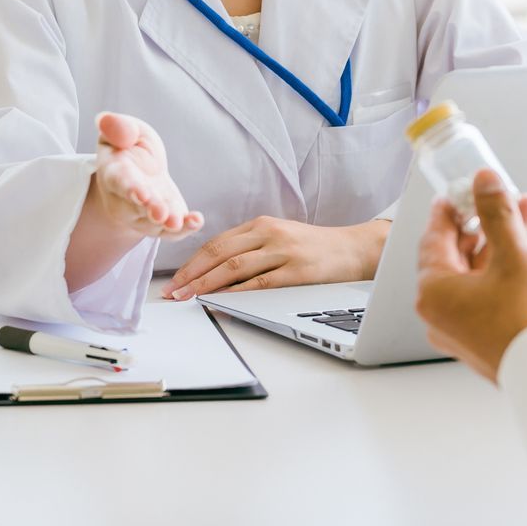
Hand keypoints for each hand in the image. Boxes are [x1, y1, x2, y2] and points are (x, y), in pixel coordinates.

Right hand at [91, 111, 203, 238]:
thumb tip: (107, 120)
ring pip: (154, 224)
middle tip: (160, 213)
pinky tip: (197, 221)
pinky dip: (184, 229)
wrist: (139, 170)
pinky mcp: (164, 221)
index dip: (130, 188)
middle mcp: (126, 199)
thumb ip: (118, 126)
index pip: (120, 182)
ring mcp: (144, 214)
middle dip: (150, 209)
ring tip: (177, 222)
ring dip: (167, 223)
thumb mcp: (125, 130)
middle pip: (137, 207)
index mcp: (115, 172)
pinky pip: (171, 232)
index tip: (141, 193)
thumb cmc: (130, 147)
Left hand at [165, 216, 389, 298]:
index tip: (175, 280)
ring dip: (206, 284)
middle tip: (173, 293)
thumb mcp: (280, 237)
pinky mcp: (298, 271)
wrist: (354, 248)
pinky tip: (221, 301)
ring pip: (235, 266)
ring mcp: (284, 251)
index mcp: (262, 224)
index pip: (217, 242)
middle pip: (220, 252)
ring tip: (188, 298)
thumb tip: (214, 273)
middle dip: (192, 274)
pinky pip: (261, 284)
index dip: (192, 262)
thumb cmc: (314, 247)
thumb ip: (250, 248)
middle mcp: (270, 234)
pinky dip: (237, 293)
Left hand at [415, 169, 526, 382]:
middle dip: (482, 224)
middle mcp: (438, 313)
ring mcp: (458, 330)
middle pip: (454, 255)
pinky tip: (521, 257)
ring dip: (495, 246)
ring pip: (472, 275)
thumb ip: (498, 214)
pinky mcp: (478, 340)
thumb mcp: (514, 255)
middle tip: (500, 200)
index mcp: (434, 292)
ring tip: (524, 219)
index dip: (450, 209)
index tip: (460, 190)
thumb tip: (484, 181)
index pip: (434, 237)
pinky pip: (480, 295)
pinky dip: (497, 272)